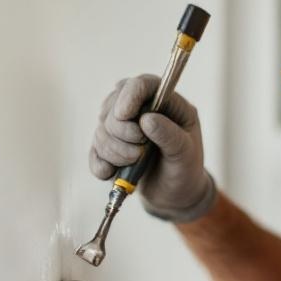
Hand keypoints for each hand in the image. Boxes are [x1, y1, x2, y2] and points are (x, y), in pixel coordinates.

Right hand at [91, 74, 215, 222]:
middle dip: (121, 131)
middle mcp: (142, 110)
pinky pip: (94, 150)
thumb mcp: (186, 154)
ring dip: (113, 150)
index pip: (143, 84)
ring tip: (134, 163)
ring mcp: (124, 128)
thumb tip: (146, 119)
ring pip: (102, 129)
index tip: (124, 115)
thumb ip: (170, 136)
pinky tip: (110, 173)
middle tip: (138, 151)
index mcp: (166, 104)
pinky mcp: (111, 147)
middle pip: (115, 105)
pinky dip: (99, 163)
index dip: (130, 95)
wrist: (176, 195)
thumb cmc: (186, 170)